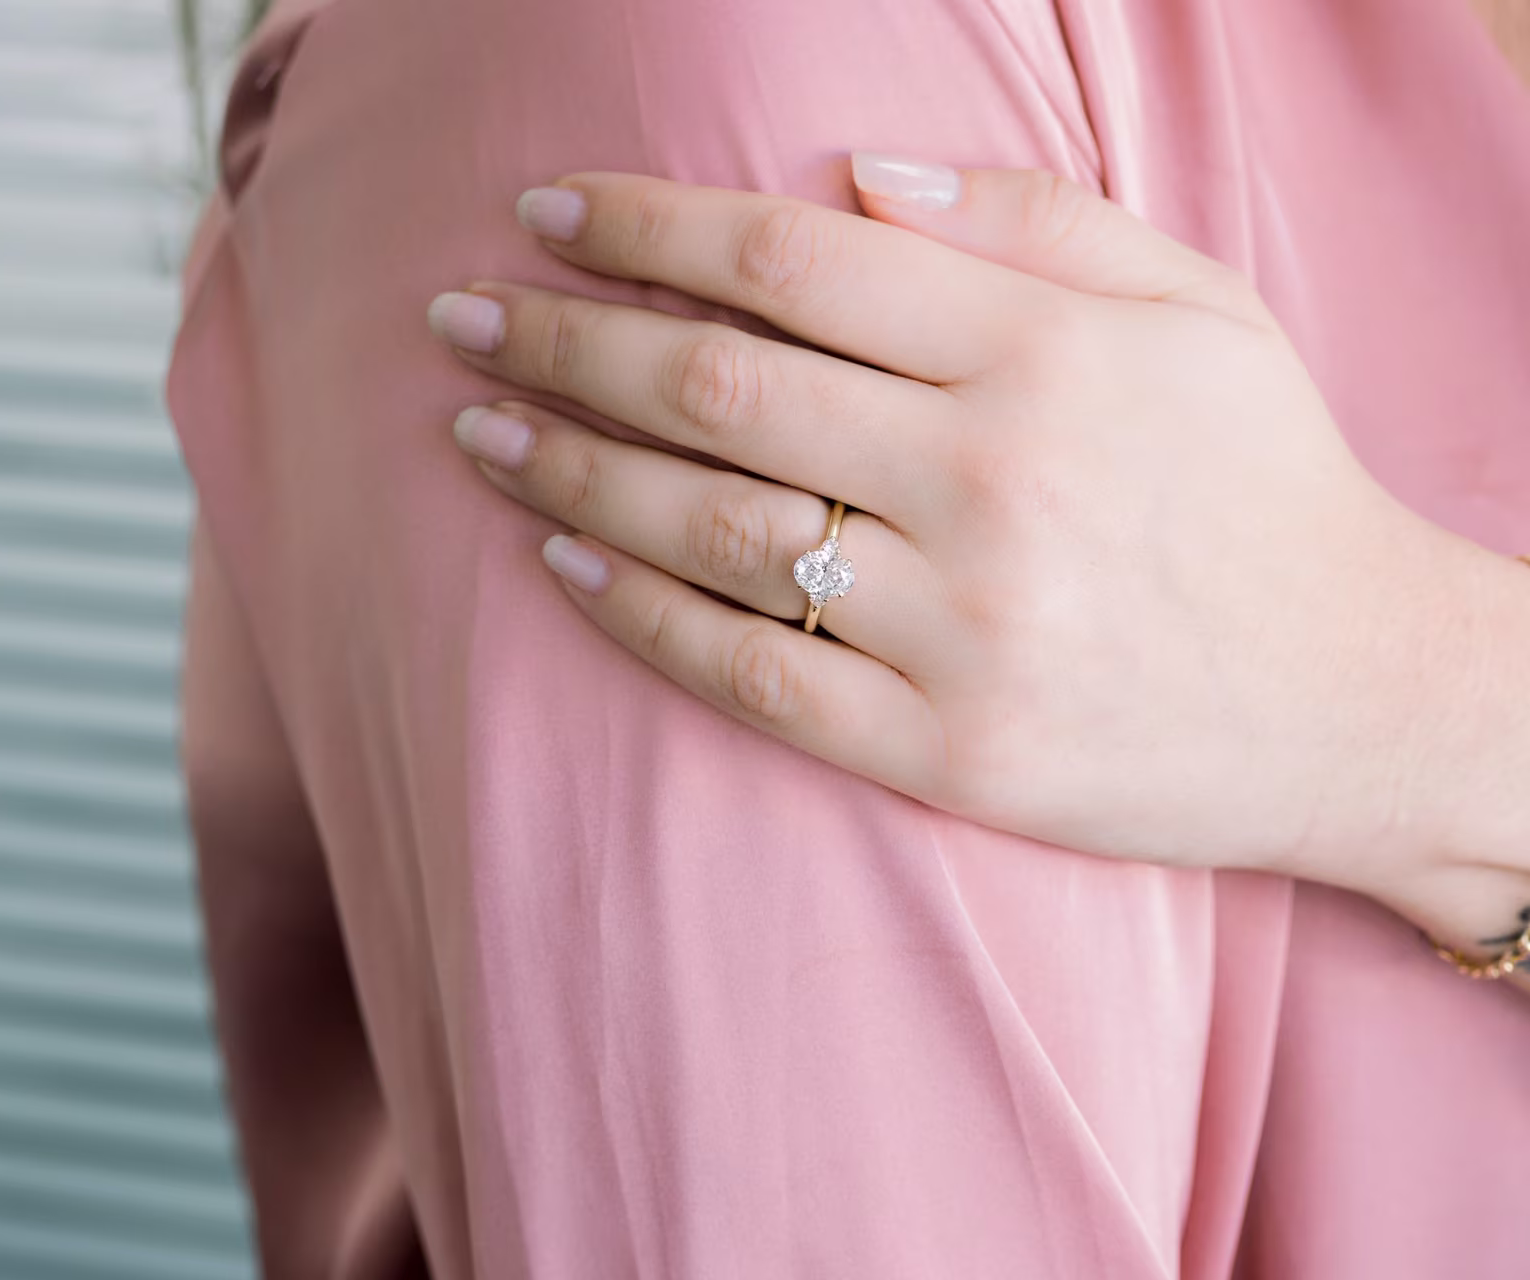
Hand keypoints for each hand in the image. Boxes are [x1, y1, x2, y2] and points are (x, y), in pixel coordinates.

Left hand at [424, 156, 1529, 941]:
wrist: (1366, 702)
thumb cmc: (1266, 484)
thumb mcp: (1194, 309)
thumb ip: (1031, 221)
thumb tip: (852, 167)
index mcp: (1042, 352)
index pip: (787, 260)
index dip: (642, 226)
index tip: (545, 209)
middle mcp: (991, 481)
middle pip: (715, 388)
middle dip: (561, 340)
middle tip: (459, 317)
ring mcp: (964, 628)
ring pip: (708, 531)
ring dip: (566, 472)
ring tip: (476, 431)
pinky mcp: (948, 752)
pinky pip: (753, 676)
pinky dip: (640, 617)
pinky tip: (560, 566)